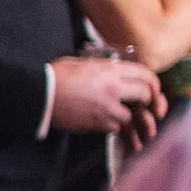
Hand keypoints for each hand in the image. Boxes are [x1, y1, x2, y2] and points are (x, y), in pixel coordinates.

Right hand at [50, 57, 165, 139]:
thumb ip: (102, 67)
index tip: (151, 88)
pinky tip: (103, 122)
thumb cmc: (54, 77)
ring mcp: (106, 107)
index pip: (145, 74)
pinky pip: (114, 127)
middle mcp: (113, 88)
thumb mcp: (81, 63)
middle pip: (145, 94)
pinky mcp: (96, 123)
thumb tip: (112, 69)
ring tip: (119, 116)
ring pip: (131, 115)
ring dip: (127, 116)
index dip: (152, 82)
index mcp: (110, 70)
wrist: (38, 96)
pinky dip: (111, 126)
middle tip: (142, 104)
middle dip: (147, 100)